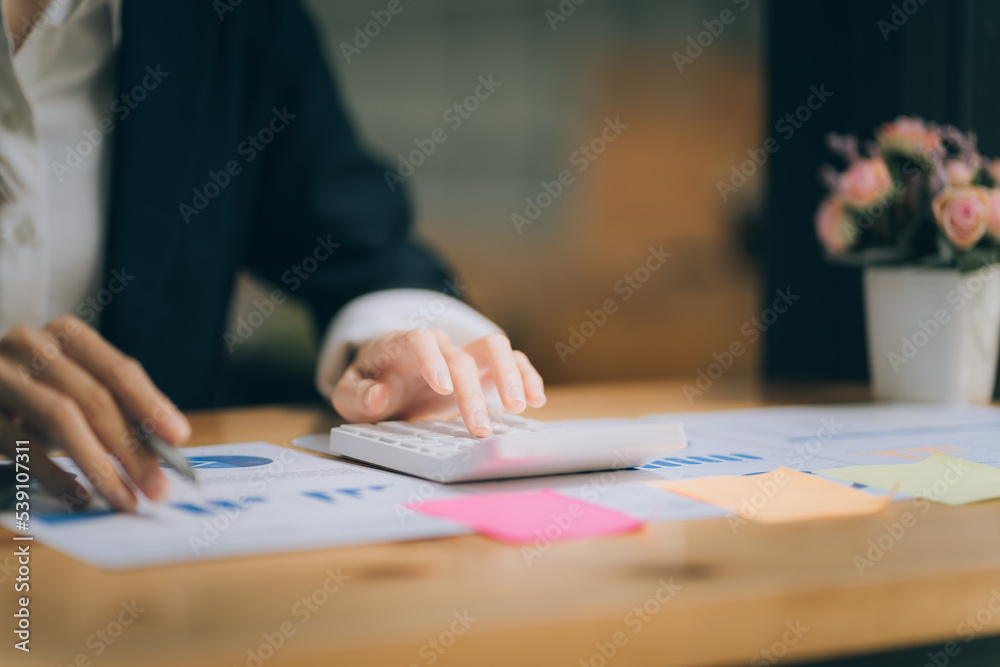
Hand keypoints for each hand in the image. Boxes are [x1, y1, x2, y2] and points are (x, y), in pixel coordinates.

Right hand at [0, 316, 189, 510]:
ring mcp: (1, 375)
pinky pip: (20, 444)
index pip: (119, 370)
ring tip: (125, 499)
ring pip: (61, 418)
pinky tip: (80, 496)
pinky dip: (53, 473)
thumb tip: (165, 447)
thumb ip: (117, 406)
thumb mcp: (77, 387)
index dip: (150, 404)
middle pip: (95, 399)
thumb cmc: (37, 389)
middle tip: (157, 488)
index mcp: (67, 334)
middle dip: (132, 449)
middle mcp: (32, 345)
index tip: (179, 437)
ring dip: (99, 465)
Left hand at [331, 330, 545, 436]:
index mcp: (403, 346)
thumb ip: (359, 396)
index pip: (420, 342)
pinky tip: (536, 399)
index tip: (442, 389)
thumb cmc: (371, 384)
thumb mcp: (350, 394)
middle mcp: (439, 345)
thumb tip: (380, 396)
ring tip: (520, 407)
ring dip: (510, 375)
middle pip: (462, 355)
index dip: (433, 362)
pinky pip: (512, 361)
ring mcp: (464, 354)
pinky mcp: (484, 367)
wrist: (387, 375)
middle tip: (480, 427)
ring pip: (495, 348)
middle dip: (473, 392)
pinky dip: (526, 376)